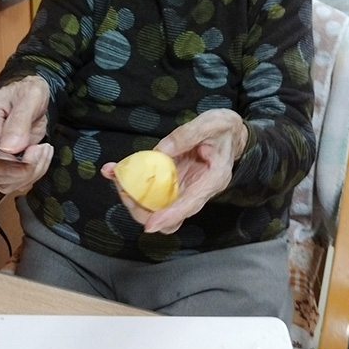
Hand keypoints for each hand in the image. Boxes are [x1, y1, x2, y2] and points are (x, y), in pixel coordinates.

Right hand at [0, 75, 52, 193]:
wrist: (31, 95)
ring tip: (43, 150)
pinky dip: (33, 174)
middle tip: (40, 151)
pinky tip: (42, 156)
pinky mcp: (5, 163)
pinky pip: (15, 181)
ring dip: (30, 174)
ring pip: (2, 183)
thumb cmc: (28, 91)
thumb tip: (9, 148)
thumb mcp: (31, 96)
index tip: (28, 158)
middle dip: (20, 171)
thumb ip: (20, 120)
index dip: (2, 164)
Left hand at [101, 109, 247, 233]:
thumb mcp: (212, 123)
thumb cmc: (224, 129)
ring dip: (133, 198)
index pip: (191, 204)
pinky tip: (116, 170)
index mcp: (213, 180)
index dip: (170, 216)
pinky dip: (132, 182)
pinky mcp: (174, 182)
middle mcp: (198, 190)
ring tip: (116, 176)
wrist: (231, 133)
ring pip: (157, 207)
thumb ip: (187, 135)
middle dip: (142, 208)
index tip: (150, 225)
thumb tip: (159, 152)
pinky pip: (152, 190)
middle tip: (122, 186)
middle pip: (170, 217)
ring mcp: (185, 188)